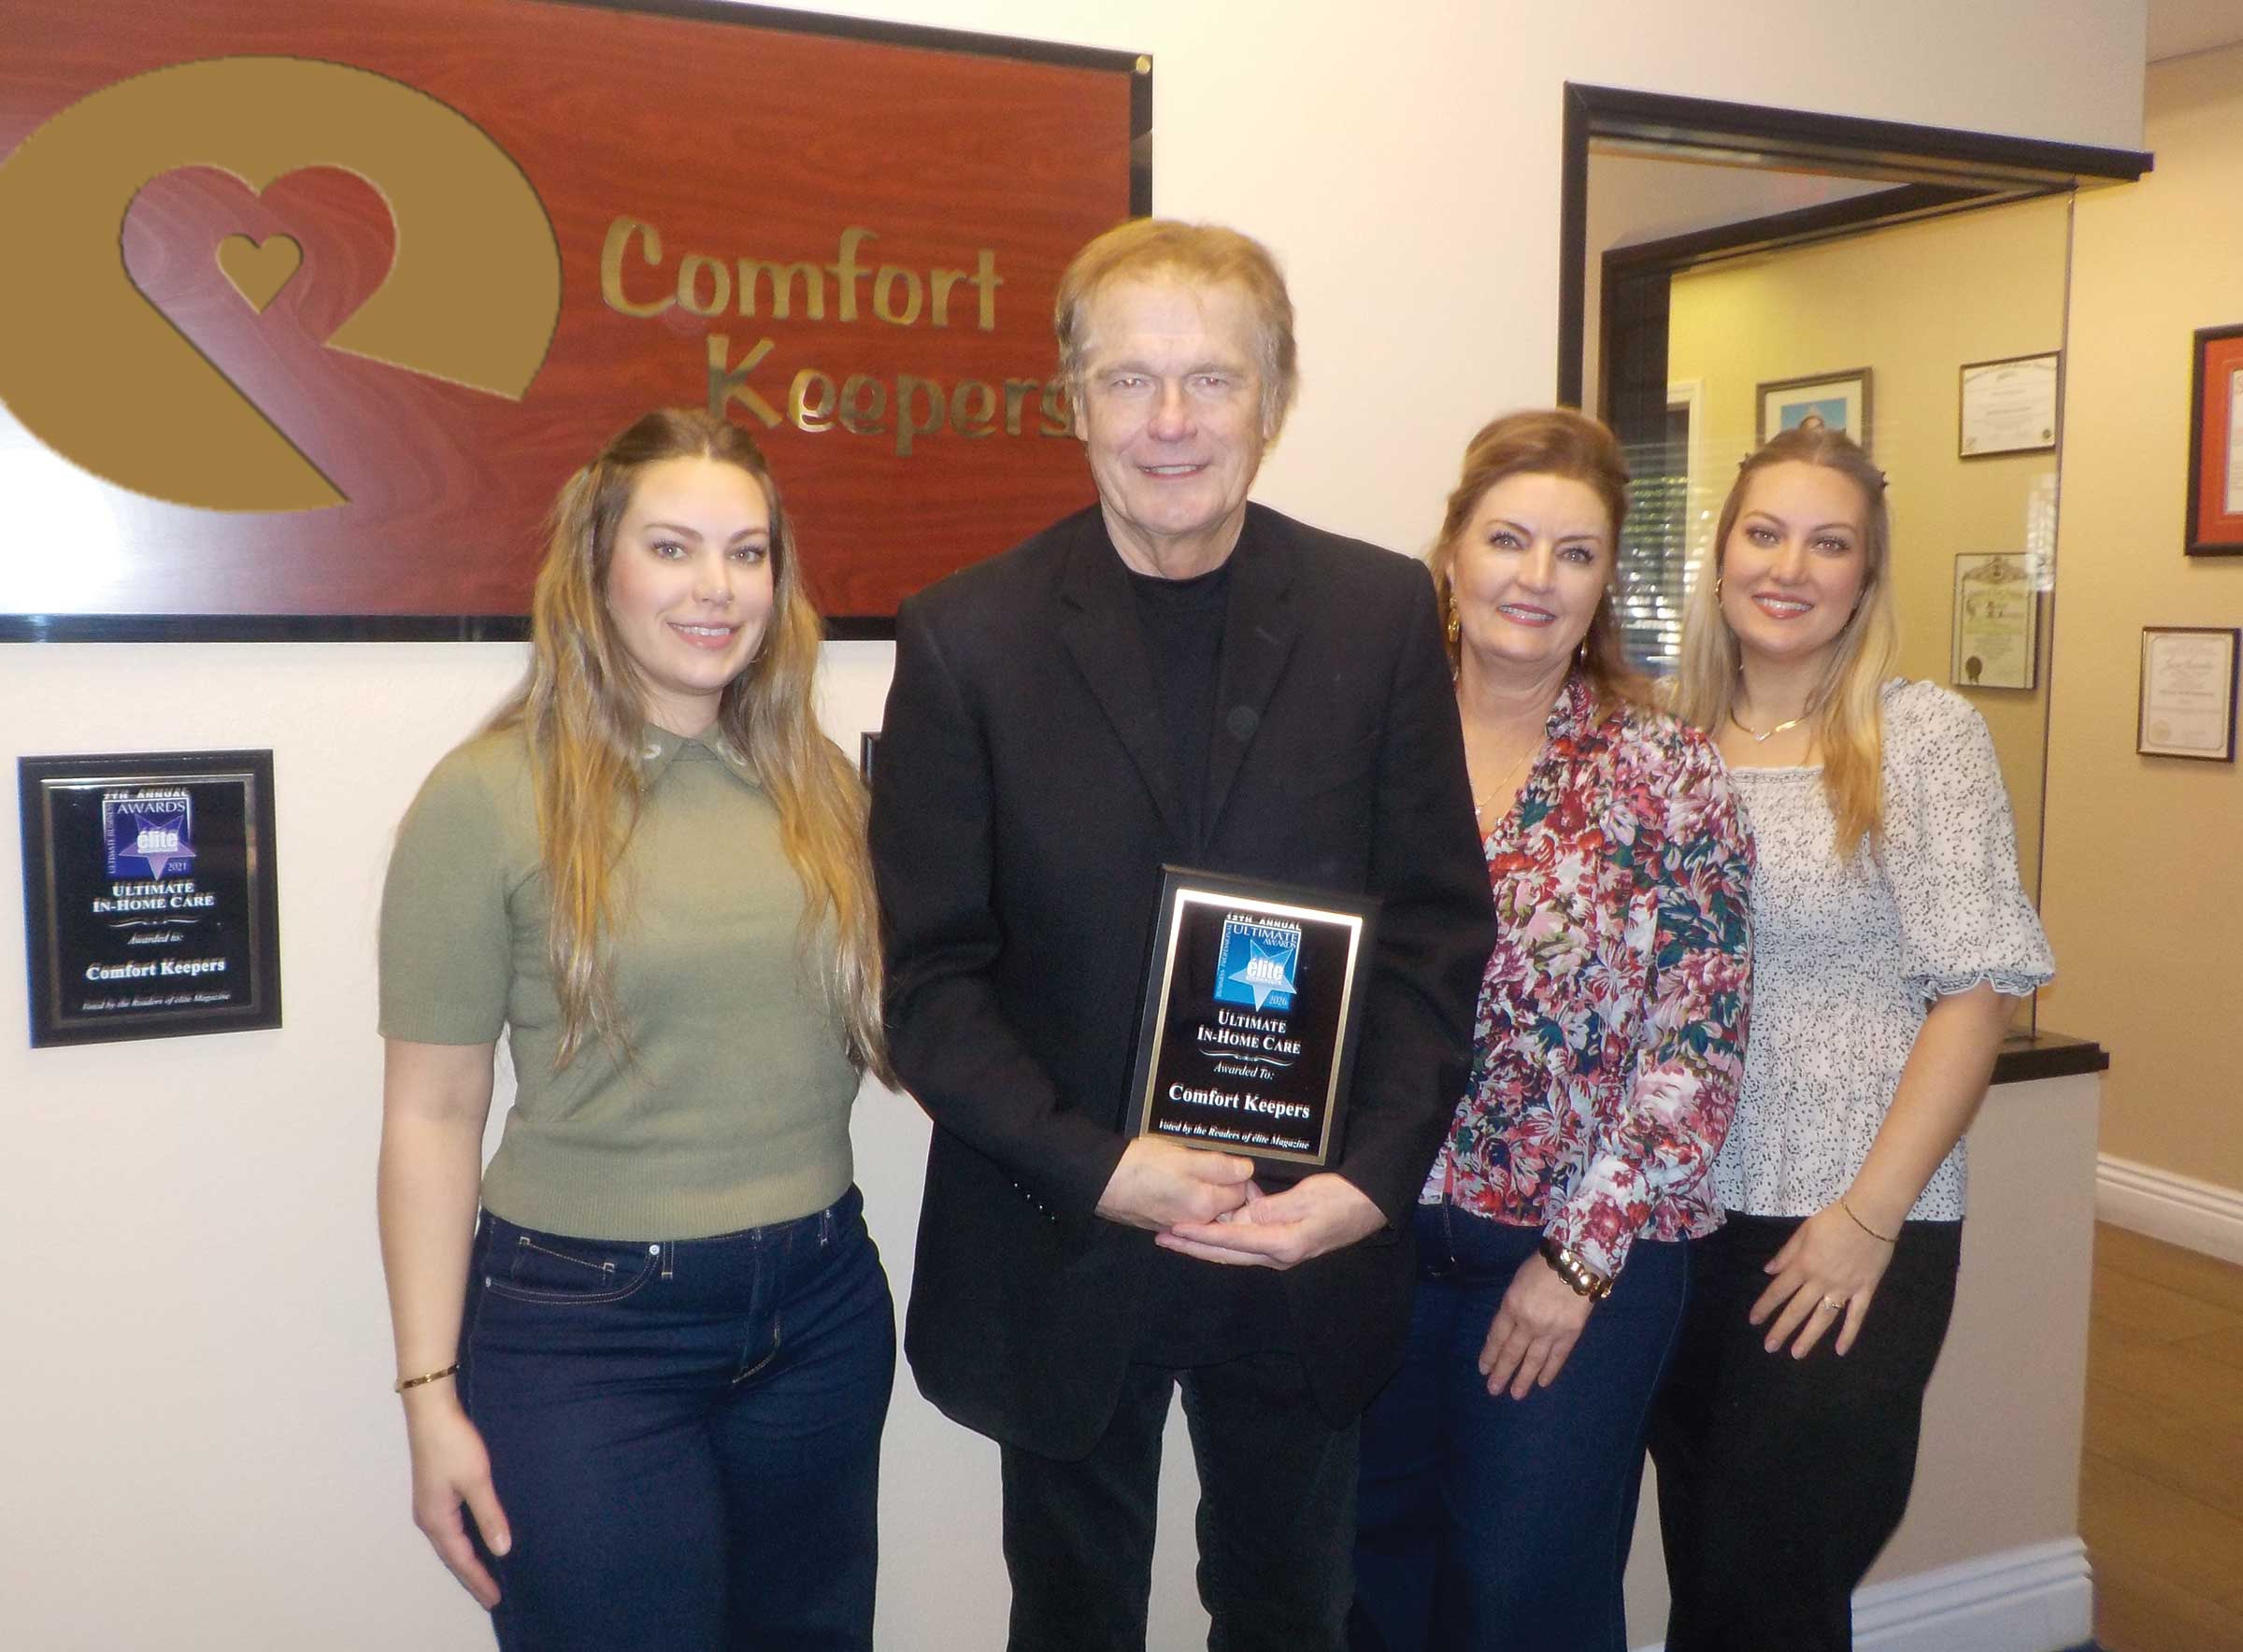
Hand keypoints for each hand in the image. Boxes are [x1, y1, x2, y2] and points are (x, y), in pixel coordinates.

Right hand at [403, 1388, 510, 1608]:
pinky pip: (449, 1530)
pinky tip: (473, 1541)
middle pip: (452, 1556)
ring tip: (483, 1576)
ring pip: (449, 1543)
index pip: (461, 1559)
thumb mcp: (477, 1480)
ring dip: (465, 1561)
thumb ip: (489, 1516)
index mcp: (437, 1520)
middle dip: (471, 1576)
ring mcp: (429, 1505)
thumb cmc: (454, 1444)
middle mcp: (428, 1518)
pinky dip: (462, 1543)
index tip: (495, 1599)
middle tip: (491, 1595)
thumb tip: (502, 1550)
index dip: (479, 1579)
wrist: (430, 1411)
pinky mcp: (433, 1493)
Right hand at [1096, 1136, 1254, 1230]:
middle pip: (1226, 1204)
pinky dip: (1189, 1196)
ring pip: (1206, 1206)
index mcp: (1205, 1206)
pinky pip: (1188, 1210)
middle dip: (1225, 1184)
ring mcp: (1178, 1224)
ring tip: (1193, 1169)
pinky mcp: (1163, 1221)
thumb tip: (1246, 1169)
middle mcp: (1195, 1222)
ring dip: (1207, 1190)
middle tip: (1213, 1163)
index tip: (1231, 1160)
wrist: (1102, 1180)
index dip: (1240, 1173)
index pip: (1242, 1192)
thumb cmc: (1141, 1166)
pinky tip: (1178, 1181)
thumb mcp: (1185, 1157)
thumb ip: (1219, 1166)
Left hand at [1156, 1173, 1384, 1269]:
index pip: (1231, 1241)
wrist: (1371, 1206)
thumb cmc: (1344, 1198)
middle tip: (1161, 1238)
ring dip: (1204, 1242)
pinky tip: (1209, 1224)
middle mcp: (1277, 1254)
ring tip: (1175, 1234)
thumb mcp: (1308, 1197)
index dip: (1200, 1236)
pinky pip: (1246, 1241)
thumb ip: (1273, 1208)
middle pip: (1225, 1253)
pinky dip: (1224, 1235)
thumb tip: (1244, 1216)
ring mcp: (1279, 1250)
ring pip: (1233, 1249)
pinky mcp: (1282, 1241)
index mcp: (1283, 1244)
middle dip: (1192, 1246)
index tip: (1174, 1231)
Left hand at [1479, 1249, 1594, 1398]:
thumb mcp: (1516, 1283)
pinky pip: (1557, 1357)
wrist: (1576, 1262)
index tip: (1483, 1369)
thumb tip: (1504, 1332)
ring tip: (1515, 1394)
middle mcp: (1528, 1322)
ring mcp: (1550, 1330)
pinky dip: (1549, 1371)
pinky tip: (1542, 1383)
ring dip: (1523, 1379)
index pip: (1497, 1337)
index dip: (1490, 1355)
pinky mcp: (1570, 1334)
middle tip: (1493, 1389)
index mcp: (1511, 1306)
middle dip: (1501, 1372)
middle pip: (1512, 1352)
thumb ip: (1511, 1308)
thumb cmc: (1541, 1267)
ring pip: (1533, 1360)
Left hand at [1750, 1202, 1896, 1358]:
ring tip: (1796, 1354)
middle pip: (1797, 1309)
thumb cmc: (1834, 1220)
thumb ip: (1786, 1254)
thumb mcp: (1804, 1231)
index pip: (1779, 1290)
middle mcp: (1821, 1281)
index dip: (1765, 1306)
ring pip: (1823, 1318)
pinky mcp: (1865, 1291)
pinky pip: (1856, 1317)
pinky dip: (1848, 1334)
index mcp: (1803, 1265)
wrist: (1870, 1216)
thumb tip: (1768, 1271)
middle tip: (1770, 1347)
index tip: (1754, 1320)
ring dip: (1808, 1337)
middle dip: (1782, 1329)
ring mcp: (1844, 1289)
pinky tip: (1840, 1350)